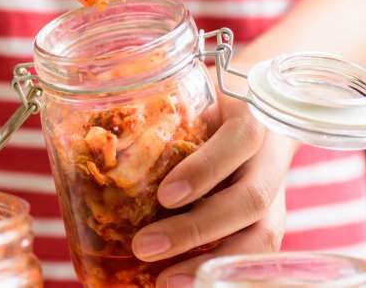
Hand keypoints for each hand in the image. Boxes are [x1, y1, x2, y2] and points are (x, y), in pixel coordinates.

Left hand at [132, 83, 297, 287]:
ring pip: (262, 236)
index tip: (165, 195)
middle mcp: (270, 159)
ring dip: (212, 263)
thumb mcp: (193, 96)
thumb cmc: (212, 103)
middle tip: (144, 247)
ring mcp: (277, 194)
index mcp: (252, 118)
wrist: (260, 110)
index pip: (239, 140)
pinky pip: (257, 253)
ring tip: (166, 283)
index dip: (205, 169)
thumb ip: (158, 113)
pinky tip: (187, 283)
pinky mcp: (271, 221)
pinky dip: (222, 271)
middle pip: (250, 200)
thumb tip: (88, 136)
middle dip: (197, 229)